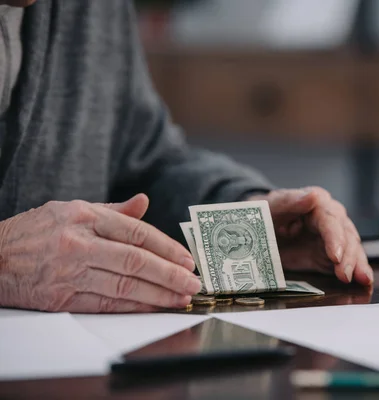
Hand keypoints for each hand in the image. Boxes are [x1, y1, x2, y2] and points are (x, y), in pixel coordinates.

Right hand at [0, 194, 200, 312]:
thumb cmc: (36, 231)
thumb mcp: (71, 210)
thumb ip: (113, 210)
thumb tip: (144, 202)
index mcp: (84, 216)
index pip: (136, 232)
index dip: (167, 247)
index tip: (187, 259)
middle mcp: (78, 243)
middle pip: (135, 260)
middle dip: (170, 274)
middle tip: (193, 282)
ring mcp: (68, 272)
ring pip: (123, 285)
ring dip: (157, 294)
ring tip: (180, 298)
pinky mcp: (60, 298)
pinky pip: (105, 303)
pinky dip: (133, 307)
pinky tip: (153, 307)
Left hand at [247, 187, 373, 285]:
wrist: (257, 231)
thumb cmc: (266, 214)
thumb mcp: (272, 206)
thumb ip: (291, 201)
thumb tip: (313, 196)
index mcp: (317, 203)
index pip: (331, 219)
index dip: (335, 237)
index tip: (336, 255)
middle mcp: (330, 218)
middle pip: (346, 235)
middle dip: (349, 256)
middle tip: (345, 274)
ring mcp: (333, 238)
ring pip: (352, 249)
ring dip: (357, 265)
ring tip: (362, 279)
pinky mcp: (331, 255)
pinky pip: (348, 262)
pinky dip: (357, 271)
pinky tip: (364, 280)